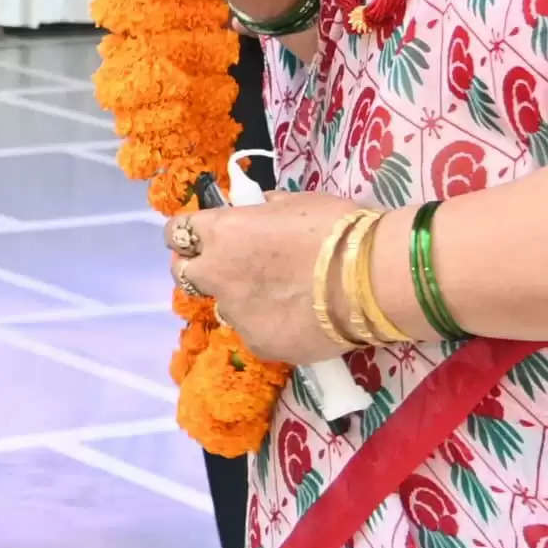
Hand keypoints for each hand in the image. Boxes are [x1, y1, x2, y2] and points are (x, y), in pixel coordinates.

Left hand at [168, 190, 363, 362]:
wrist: (370, 279)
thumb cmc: (335, 229)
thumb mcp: (294, 203)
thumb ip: (263, 211)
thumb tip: (257, 212)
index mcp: (220, 232)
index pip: (177, 231)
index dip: (189, 234)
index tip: (202, 236)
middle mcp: (217, 274)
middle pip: (184, 273)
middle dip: (198, 267)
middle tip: (227, 267)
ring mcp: (236, 313)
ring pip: (223, 305)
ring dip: (238, 299)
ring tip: (276, 297)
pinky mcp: (259, 344)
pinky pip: (253, 332)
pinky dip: (266, 325)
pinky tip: (295, 320)